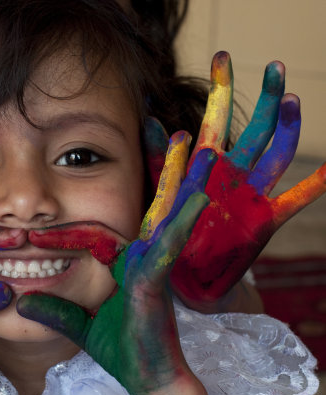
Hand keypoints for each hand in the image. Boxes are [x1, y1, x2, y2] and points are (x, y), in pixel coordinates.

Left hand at [18, 133, 214, 394]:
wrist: (149, 378)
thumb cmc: (122, 351)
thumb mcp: (79, 325)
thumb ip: (54, 311)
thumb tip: (20, 302)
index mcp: (124, 262)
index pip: (101, 225)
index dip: (85, 211)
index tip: (66, 196)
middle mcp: (142, 256)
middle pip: (148, 204)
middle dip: (159, 167)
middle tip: (161, 127)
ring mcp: (153, 264)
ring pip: (166, 214)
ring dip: (181, 179)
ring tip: (193, 146)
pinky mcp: (159, 279)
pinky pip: (170, 244)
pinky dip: (182, 221)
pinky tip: (197, 196)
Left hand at [167, 51, 325, 307]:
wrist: (182, 273)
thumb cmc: (172, 228)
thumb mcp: (163, 188)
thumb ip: (159, 156)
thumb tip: (150, 115)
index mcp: (208, 162)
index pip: (217, 117)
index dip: (220, 87)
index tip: (222, 56)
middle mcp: (235, 172)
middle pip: (256, 127)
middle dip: (266, 97)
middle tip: (274, 67)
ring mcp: (252, 193)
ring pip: (276, 152)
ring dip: (286, 127)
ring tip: (290, 99)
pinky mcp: (264, 220)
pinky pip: (294, 199)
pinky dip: (315, 185)